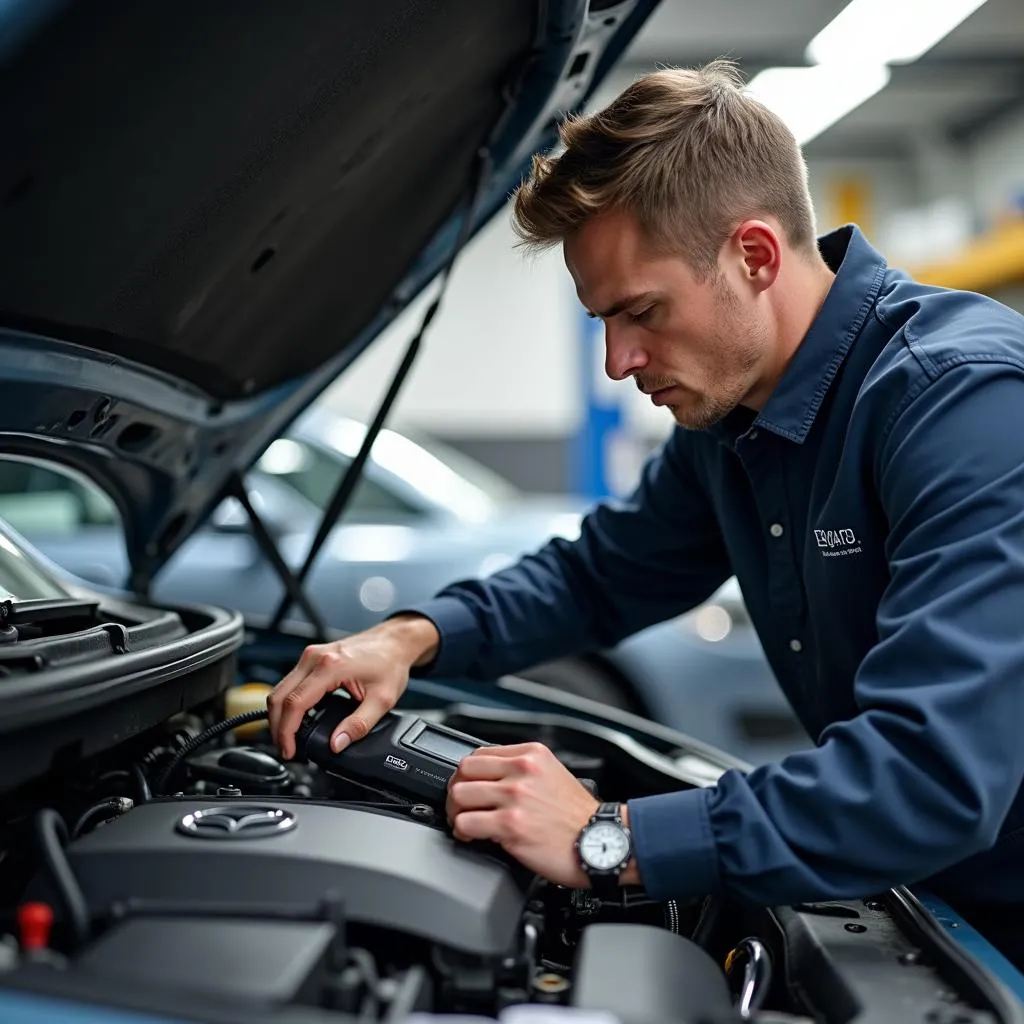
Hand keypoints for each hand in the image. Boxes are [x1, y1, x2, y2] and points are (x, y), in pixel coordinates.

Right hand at [267, 614, 439, 759]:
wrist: (394, 642)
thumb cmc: (390, 663)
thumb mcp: (382, 700)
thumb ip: (359, 725)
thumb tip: (337, 744)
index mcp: (330, 666)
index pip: (294, 703)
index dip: (287, 732)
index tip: (290, 751)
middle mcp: (314, 657)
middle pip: (278, 696)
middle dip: (277, 728)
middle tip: (286, 750)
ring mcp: (311, 655)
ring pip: (280, 689)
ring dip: (280, 716)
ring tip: (289, 739)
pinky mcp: (312, 657)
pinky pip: (290, 683)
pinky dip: (287, 703)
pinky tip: (296, 719)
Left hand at [446, 742, 600, 887]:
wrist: (600, 843)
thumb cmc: (579, 816)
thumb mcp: (553, 774)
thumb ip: (523, 769)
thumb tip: (491, 777)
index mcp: (531, 754)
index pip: (480, 753)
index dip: (468, 773)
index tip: (469, 785)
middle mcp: (522, 771)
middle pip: (464, 771)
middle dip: (458, 790)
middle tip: (462, 805)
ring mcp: (515, 797)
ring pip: (460, 795)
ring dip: (457, 811)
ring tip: (465, 821)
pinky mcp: (510, 825)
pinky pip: (466, 823)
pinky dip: (463, 831)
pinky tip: (472, 835)